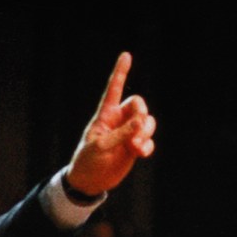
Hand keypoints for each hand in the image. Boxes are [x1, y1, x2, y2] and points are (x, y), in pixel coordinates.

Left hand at [65, 51, 156, 195]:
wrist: (90, 181)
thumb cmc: (87, 161)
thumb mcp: (100, 146)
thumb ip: (120, 134)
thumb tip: (141, 122)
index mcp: (104, 115)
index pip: (113, 89)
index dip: (120, 72)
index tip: (126, 55)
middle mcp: (118, 120)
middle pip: (139, 104)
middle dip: (142, 114)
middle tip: (137, 129)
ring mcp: (128, 133)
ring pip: (147, 122)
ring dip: (146, 132)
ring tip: (135, 147)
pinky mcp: (135, 146)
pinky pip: (149, 139)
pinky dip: (148, 145)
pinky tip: (141, 153)